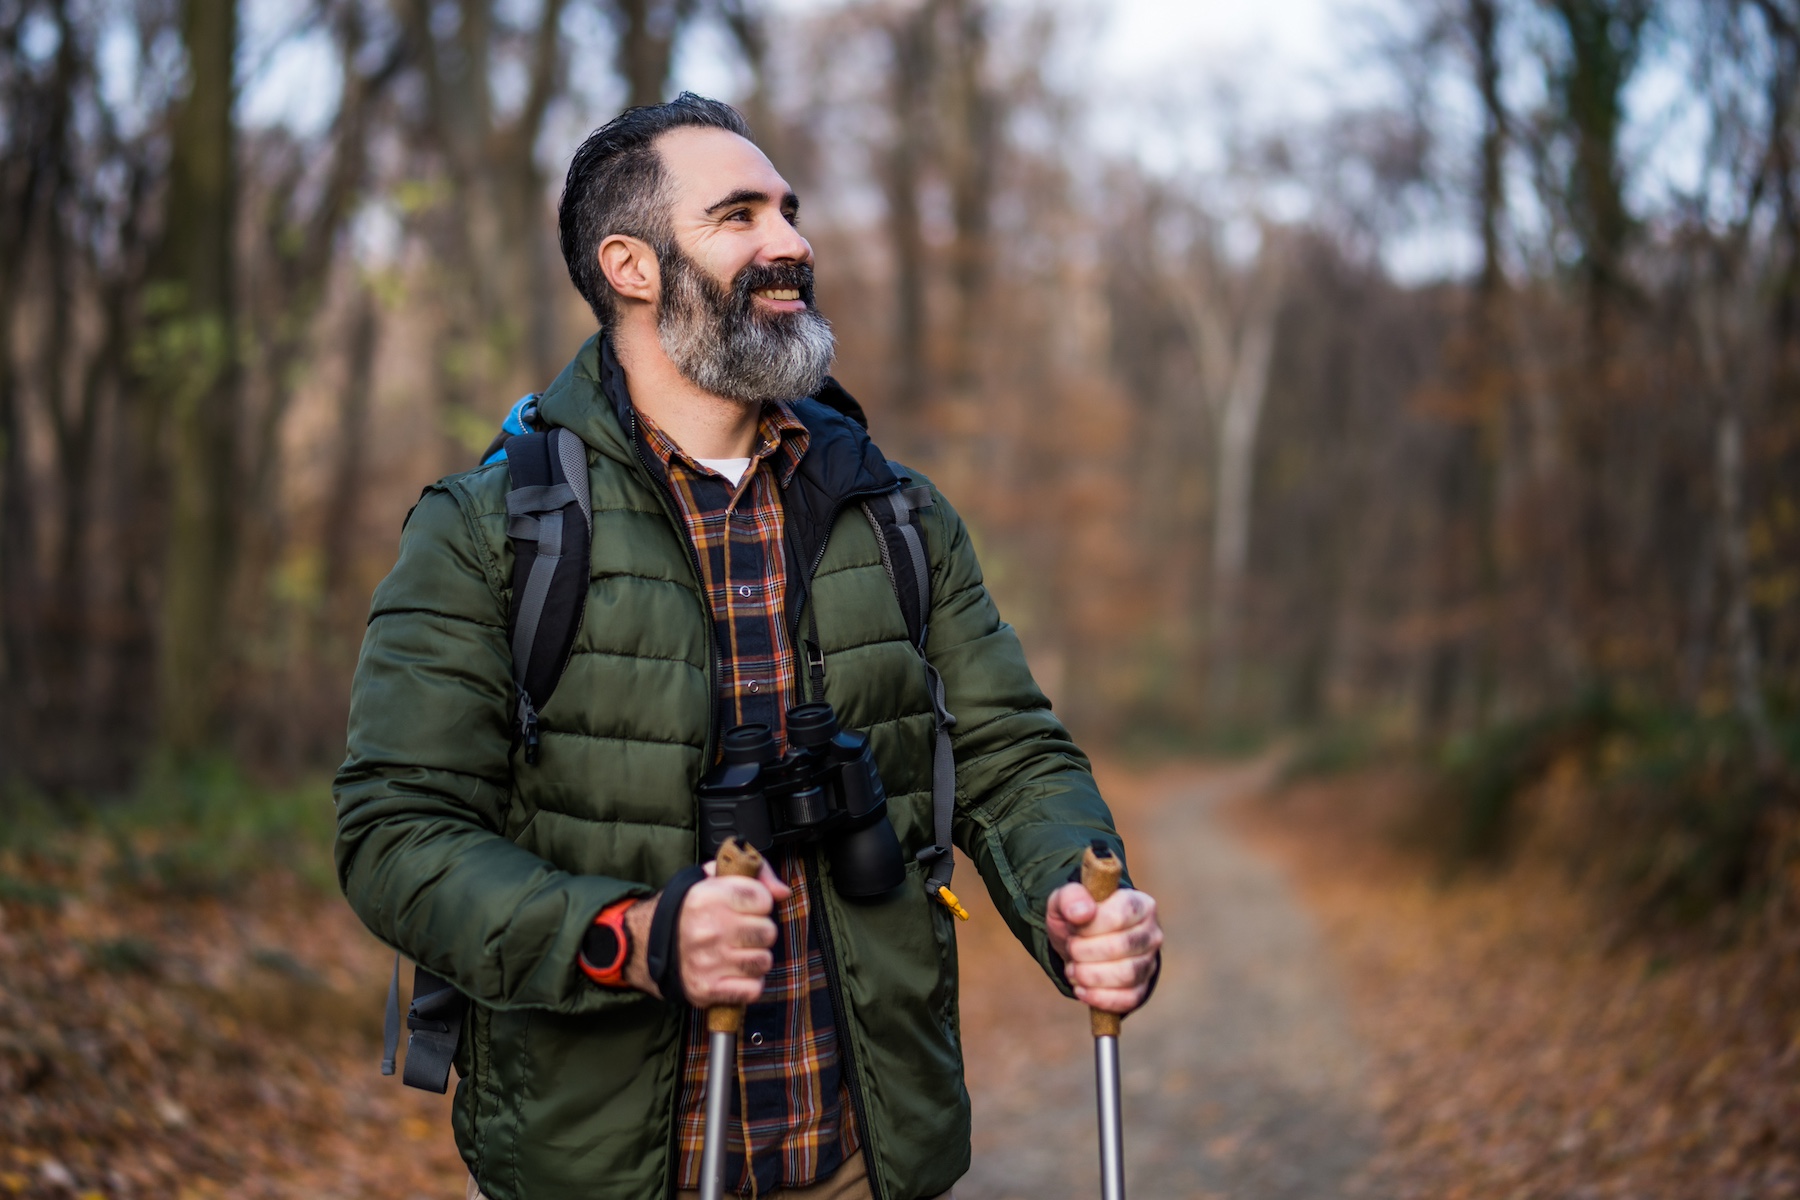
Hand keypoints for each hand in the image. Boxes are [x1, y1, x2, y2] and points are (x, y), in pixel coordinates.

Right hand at [654, 859, 790, 1006]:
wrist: (645, 943)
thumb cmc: (687, 909)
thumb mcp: (711, 877)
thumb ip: (753, 874)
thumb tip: (783, 892)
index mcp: (708, 896)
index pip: (762, 898)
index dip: (760, 903)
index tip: (747, 907)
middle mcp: (708, 929)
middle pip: (767, 932)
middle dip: (760, 931)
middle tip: (743, 932)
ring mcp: (708, 961)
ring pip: (763, 961)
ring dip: (756, 958)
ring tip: (739, 952)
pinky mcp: (707, 989)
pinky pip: (752, 989)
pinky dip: (749, 984)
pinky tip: (736, 973)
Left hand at [1045, 882, 1162, 1013]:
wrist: (1081, 942)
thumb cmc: (1077, 917)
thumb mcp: (1066, 899)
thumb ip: (1071, 897)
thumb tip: (1082, 912)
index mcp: (1139, 904)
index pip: (1119, 915)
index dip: (1090, 926)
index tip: (1073, 927)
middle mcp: (1152, 933)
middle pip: (1122, 946)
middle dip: (1085, 951)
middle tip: (1070, 949)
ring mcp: (1149, 962)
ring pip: (1126, 975)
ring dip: (1090, 975)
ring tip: (1073, 970)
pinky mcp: (1142, 988)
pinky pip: (1128, 999)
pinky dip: (1099, 997)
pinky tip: (1081, 989)